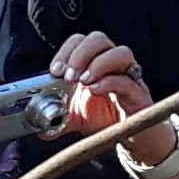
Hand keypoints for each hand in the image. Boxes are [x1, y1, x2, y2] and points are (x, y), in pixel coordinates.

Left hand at [48, 30, 176, 169]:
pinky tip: (96, 91)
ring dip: (98, 63)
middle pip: (99, 39)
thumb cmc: (109, 120)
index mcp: (95, 64)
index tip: (55, 70)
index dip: (67, 50)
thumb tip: (39, 128)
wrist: (136, 138)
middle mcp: (113, 65)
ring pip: (120, 52)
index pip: (81, 41)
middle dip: (80, 53)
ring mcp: (129, 77)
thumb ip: (58, 119)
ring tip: (83, 81)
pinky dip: (110, 82)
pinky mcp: (140, 94)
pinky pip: (128, 80)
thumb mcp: (77, 119)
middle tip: (68, 76)